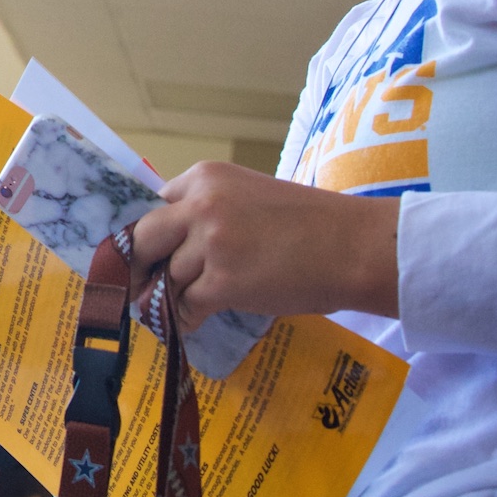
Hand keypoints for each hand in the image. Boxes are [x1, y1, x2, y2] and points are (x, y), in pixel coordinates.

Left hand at [129, 161, 399, 328]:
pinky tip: (198, 319)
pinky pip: (185, 306)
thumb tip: (173, 244)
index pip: (155, 204)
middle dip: (143, 265)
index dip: (154, 235)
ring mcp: (210, 243)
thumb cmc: (313, 224)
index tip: (152, 254)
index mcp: (206, 177)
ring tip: (195, 303)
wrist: (354, 247)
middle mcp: (201, 204)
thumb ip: (211, 210)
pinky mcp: (222, 282)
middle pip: (144, 239)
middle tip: (147, 284)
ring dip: (176, 294)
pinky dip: (188, 317)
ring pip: (168, 277)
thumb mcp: (252, 195)